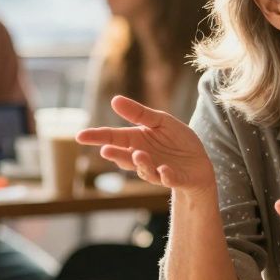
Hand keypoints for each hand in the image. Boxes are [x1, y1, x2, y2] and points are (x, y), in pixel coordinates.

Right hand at [75, 95, 214, 193]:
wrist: (199, 163)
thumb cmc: (177, 140)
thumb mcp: (160, 121)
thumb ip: (139, 114)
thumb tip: (114, 99)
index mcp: (137, 140)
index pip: (113, 137)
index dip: (97, 137)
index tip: (80, 136)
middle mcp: (143, 157)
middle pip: (125, 156)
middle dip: (116, 155)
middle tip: (105, 150)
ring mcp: (157, 170)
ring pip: (145, 169)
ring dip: (141, 163)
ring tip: (138, 154)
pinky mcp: (174, 179)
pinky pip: (168, 179)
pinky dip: (165, 176)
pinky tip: (164, 170)